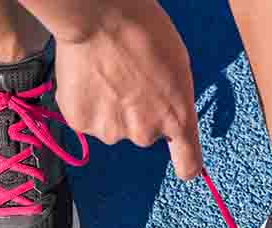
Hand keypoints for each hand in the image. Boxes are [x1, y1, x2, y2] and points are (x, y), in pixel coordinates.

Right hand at [53, 3, 203, 179]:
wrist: (100, 18)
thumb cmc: (144, 31)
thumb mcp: (177, 66)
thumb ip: (173, 100)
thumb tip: (163, 111)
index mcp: (178, 118)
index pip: (189, 165)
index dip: (187, 166)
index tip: (184, 164)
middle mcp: (146, 133)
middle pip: (143, 133)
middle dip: (137, 113)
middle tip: (129, 79)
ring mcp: (112, 132)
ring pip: (113, 126)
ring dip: (109, 108)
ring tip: (106, 73)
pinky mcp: (83, 124)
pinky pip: (86, 120)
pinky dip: (86, 104)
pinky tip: (88, 78)